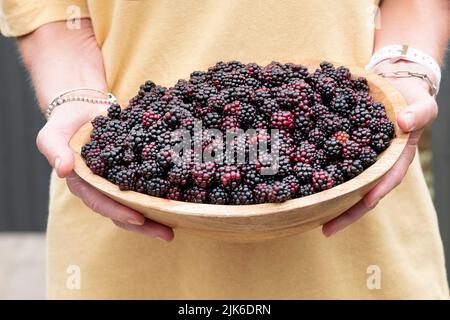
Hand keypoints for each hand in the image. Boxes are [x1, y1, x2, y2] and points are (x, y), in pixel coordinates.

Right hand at [36, 103, 173, 240]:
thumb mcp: (52, 135)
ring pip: (140, 201)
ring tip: (182, 221)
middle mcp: (105, 188)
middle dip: (146, 224)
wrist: (84, 108)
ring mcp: (122, 180)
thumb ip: (55, 151)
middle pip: (125, 211)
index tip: (138, 218)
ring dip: (159, 213)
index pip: (101, 203)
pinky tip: (184, 196)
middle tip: (168, 234)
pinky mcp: (136, 168)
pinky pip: (151, 180)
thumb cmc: (65, 124)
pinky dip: (166, 190)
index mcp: (85, 185)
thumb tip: (63, 170)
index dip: (119, 212)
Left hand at [322, 62, 437, 236]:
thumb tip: (403, 122)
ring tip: (307, 214)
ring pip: (342, 183)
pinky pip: (329, 162)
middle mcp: (375, 165)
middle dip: (345, 211)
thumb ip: (418, 113)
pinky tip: (297, 180)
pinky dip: (315, 172)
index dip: (377, 192)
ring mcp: (357, 160)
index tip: (365, 202)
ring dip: (327, 199)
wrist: (393, 89)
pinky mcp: (342, 150)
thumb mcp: (422, 104)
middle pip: (360, 192)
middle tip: (325, 229)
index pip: (387, 180)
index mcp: (395, 159)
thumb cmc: (411, 100)